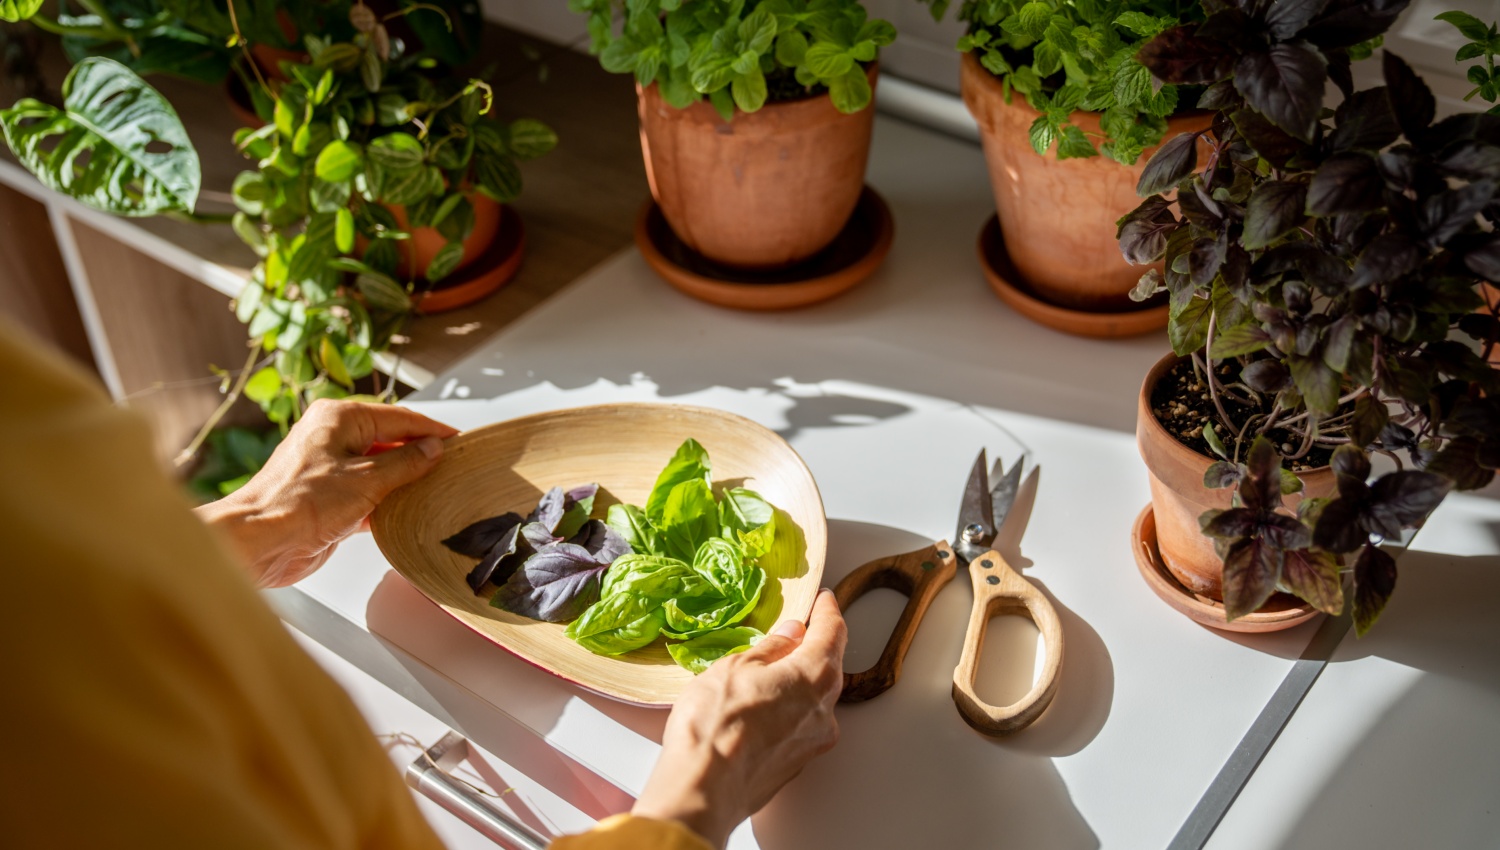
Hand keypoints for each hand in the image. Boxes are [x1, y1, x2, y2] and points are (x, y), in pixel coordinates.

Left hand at [195, 399, 457, 587]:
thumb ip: (406, 462)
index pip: (400, 418)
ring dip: (405, 481)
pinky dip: (389, 501)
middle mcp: (334, 438)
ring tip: (438, 488)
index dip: (432, 431)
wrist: (262, 541)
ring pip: (381, 469)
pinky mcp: (330, 498)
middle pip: (390, 441)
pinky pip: (369, 493)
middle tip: (453, 466)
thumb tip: (432, 449)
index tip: (459, 441)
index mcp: (340, 419)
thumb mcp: (367, 479)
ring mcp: (331, 469)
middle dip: (420, 455)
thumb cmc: (300, 502)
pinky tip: (409, 511)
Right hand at [632, 589, 846, 847]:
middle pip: (829, 668)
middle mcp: (824, 710)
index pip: (832, 633)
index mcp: (814, 675)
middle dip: (817, 647)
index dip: (828, 612)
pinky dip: (789, 710)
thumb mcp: (737, 666)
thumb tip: (791, 634)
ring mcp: (812, 743)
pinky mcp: (796, 766)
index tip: (825, 600)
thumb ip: (770, 648)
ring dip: (801, 682)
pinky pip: (800, 727)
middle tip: (800, 631)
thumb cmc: (715, 723)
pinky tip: (766, 706)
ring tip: (776, 669)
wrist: (704, 788)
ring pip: (815, 700)